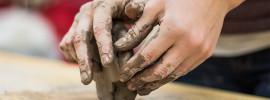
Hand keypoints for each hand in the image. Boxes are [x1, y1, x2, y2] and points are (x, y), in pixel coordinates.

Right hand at [59, 0, 147, 84]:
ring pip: (71, 42)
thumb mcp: (139, 10)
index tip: (107, 64)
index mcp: (104, 5)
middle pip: (80, 37)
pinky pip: (66, 45)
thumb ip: (136, 12)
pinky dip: (74, 57)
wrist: (118, 8)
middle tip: (87, 80)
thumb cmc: (132, 12)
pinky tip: (88, 65)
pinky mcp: (72, 28)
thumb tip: (130, 10)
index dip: (103, 46)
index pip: (101, 27)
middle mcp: (87, 11)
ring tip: (94, 73)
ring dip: (80, 61)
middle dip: (84, 60)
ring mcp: (78, 20)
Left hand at [115, 0, 244, 94]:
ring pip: (173, 74)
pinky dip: (170, 76)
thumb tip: (120, 46)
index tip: (122, 75)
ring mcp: (199, 50)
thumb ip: (138, 28)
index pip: (147, 56)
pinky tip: (160, 78)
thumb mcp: (155, 7)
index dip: (132, 68)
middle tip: (129, 85)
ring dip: (156, 83)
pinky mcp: (206, 53)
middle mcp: (188, 44)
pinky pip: (185, 70)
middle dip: (142, 80)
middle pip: (160, 70)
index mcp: (173, 30)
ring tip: (142, 88)